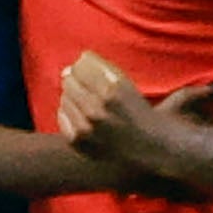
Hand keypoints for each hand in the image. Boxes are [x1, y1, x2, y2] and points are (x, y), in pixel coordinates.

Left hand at [54, 52, 176, 173]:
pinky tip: (87, 119)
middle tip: (94, 92)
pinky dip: (71, 113)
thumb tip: (68, 68)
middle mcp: (97, 108)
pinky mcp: (77, 141)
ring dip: (75, 98)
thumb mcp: (126, 84)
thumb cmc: (137, 112)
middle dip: (79, 80)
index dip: (88, 64)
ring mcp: (85, 127)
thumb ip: (99, 69)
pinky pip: (62, 114)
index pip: (82, 62)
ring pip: (65, 96)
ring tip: (93, 106)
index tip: (95, 73)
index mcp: (113, 90)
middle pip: (70, 78)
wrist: (150, 149)